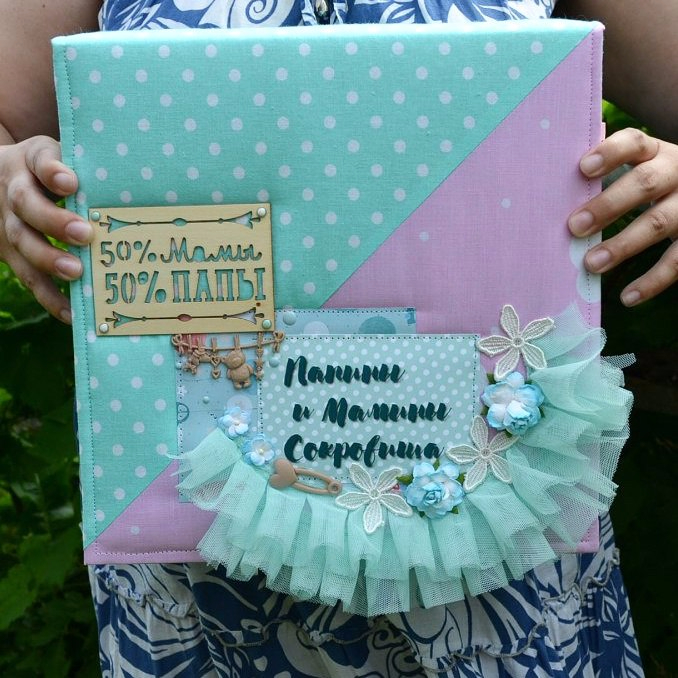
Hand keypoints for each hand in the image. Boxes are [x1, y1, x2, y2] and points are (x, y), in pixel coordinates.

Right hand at [0, 135, 91, 322]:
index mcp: (30, 164)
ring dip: (49, 260)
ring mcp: (9, 226)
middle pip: (26, 205)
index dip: (52, 172)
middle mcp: (14, 194)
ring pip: (22, 243)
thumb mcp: (66, 160)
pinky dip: (50, 297)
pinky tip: (73, 313)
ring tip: (76, 272)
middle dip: (54, 222)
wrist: (2, 185)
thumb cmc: (53, 175)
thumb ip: (89, 171)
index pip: (39, 161)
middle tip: (84, 234)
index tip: (70, 182)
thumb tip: (132, 186)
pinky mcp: (12, 256)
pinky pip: (29, 278)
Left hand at [568, 128, 677, 305]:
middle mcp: (677, 173)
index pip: (634, 142)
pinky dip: (651, 281)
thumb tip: (548, 198)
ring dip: (623, 245)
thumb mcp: (636, 171)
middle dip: (608, 205)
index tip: (583, 168)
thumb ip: (602, 179)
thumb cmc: (649, 185)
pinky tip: (627, 297)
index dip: (610, 153)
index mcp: (655, 153)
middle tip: (574, 226)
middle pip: (645, 183)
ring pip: (659, 223)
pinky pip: (677, 261)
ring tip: (592, 263)